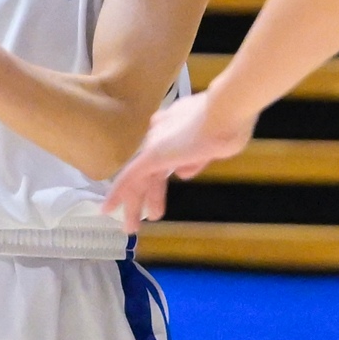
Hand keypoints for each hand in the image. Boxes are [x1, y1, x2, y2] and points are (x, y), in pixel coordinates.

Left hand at [101, 92, 257, 230]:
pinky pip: (129, 177)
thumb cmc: (230, 126)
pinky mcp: (151, 156)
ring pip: (139, 178)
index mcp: (176, 126)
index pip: (166, 153)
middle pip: (149, 169)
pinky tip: (108, 209)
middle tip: (144, 215)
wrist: (227, 112)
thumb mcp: (215, 147)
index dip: (162, 170)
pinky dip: (118, 194)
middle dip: (145, 194)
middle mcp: (161, 133)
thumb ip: (196, 159)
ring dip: (134, 204)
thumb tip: (181, 174)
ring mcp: (156, 144)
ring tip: (131, 227)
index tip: (163, 182)